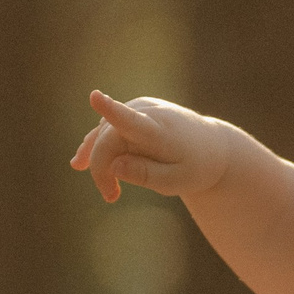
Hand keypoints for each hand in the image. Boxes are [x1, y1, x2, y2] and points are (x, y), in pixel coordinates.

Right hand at [69, 91, 235, 202]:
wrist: (212, 147)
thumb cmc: (195, 167)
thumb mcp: (176, 182)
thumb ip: (144, 175)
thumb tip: (112, 166)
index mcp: (161, 131)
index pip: (132, 121)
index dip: (111, 111)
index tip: (95, 97)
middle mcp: (148, 112)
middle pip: (107, 140)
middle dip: (101, 169)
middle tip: (111, 197)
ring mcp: (140, 106)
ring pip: (103, 134)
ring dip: (98, 160)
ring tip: (107, 190)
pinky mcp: (134, 110)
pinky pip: (107, 128)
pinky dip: (97, 147)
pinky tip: (81, 162)